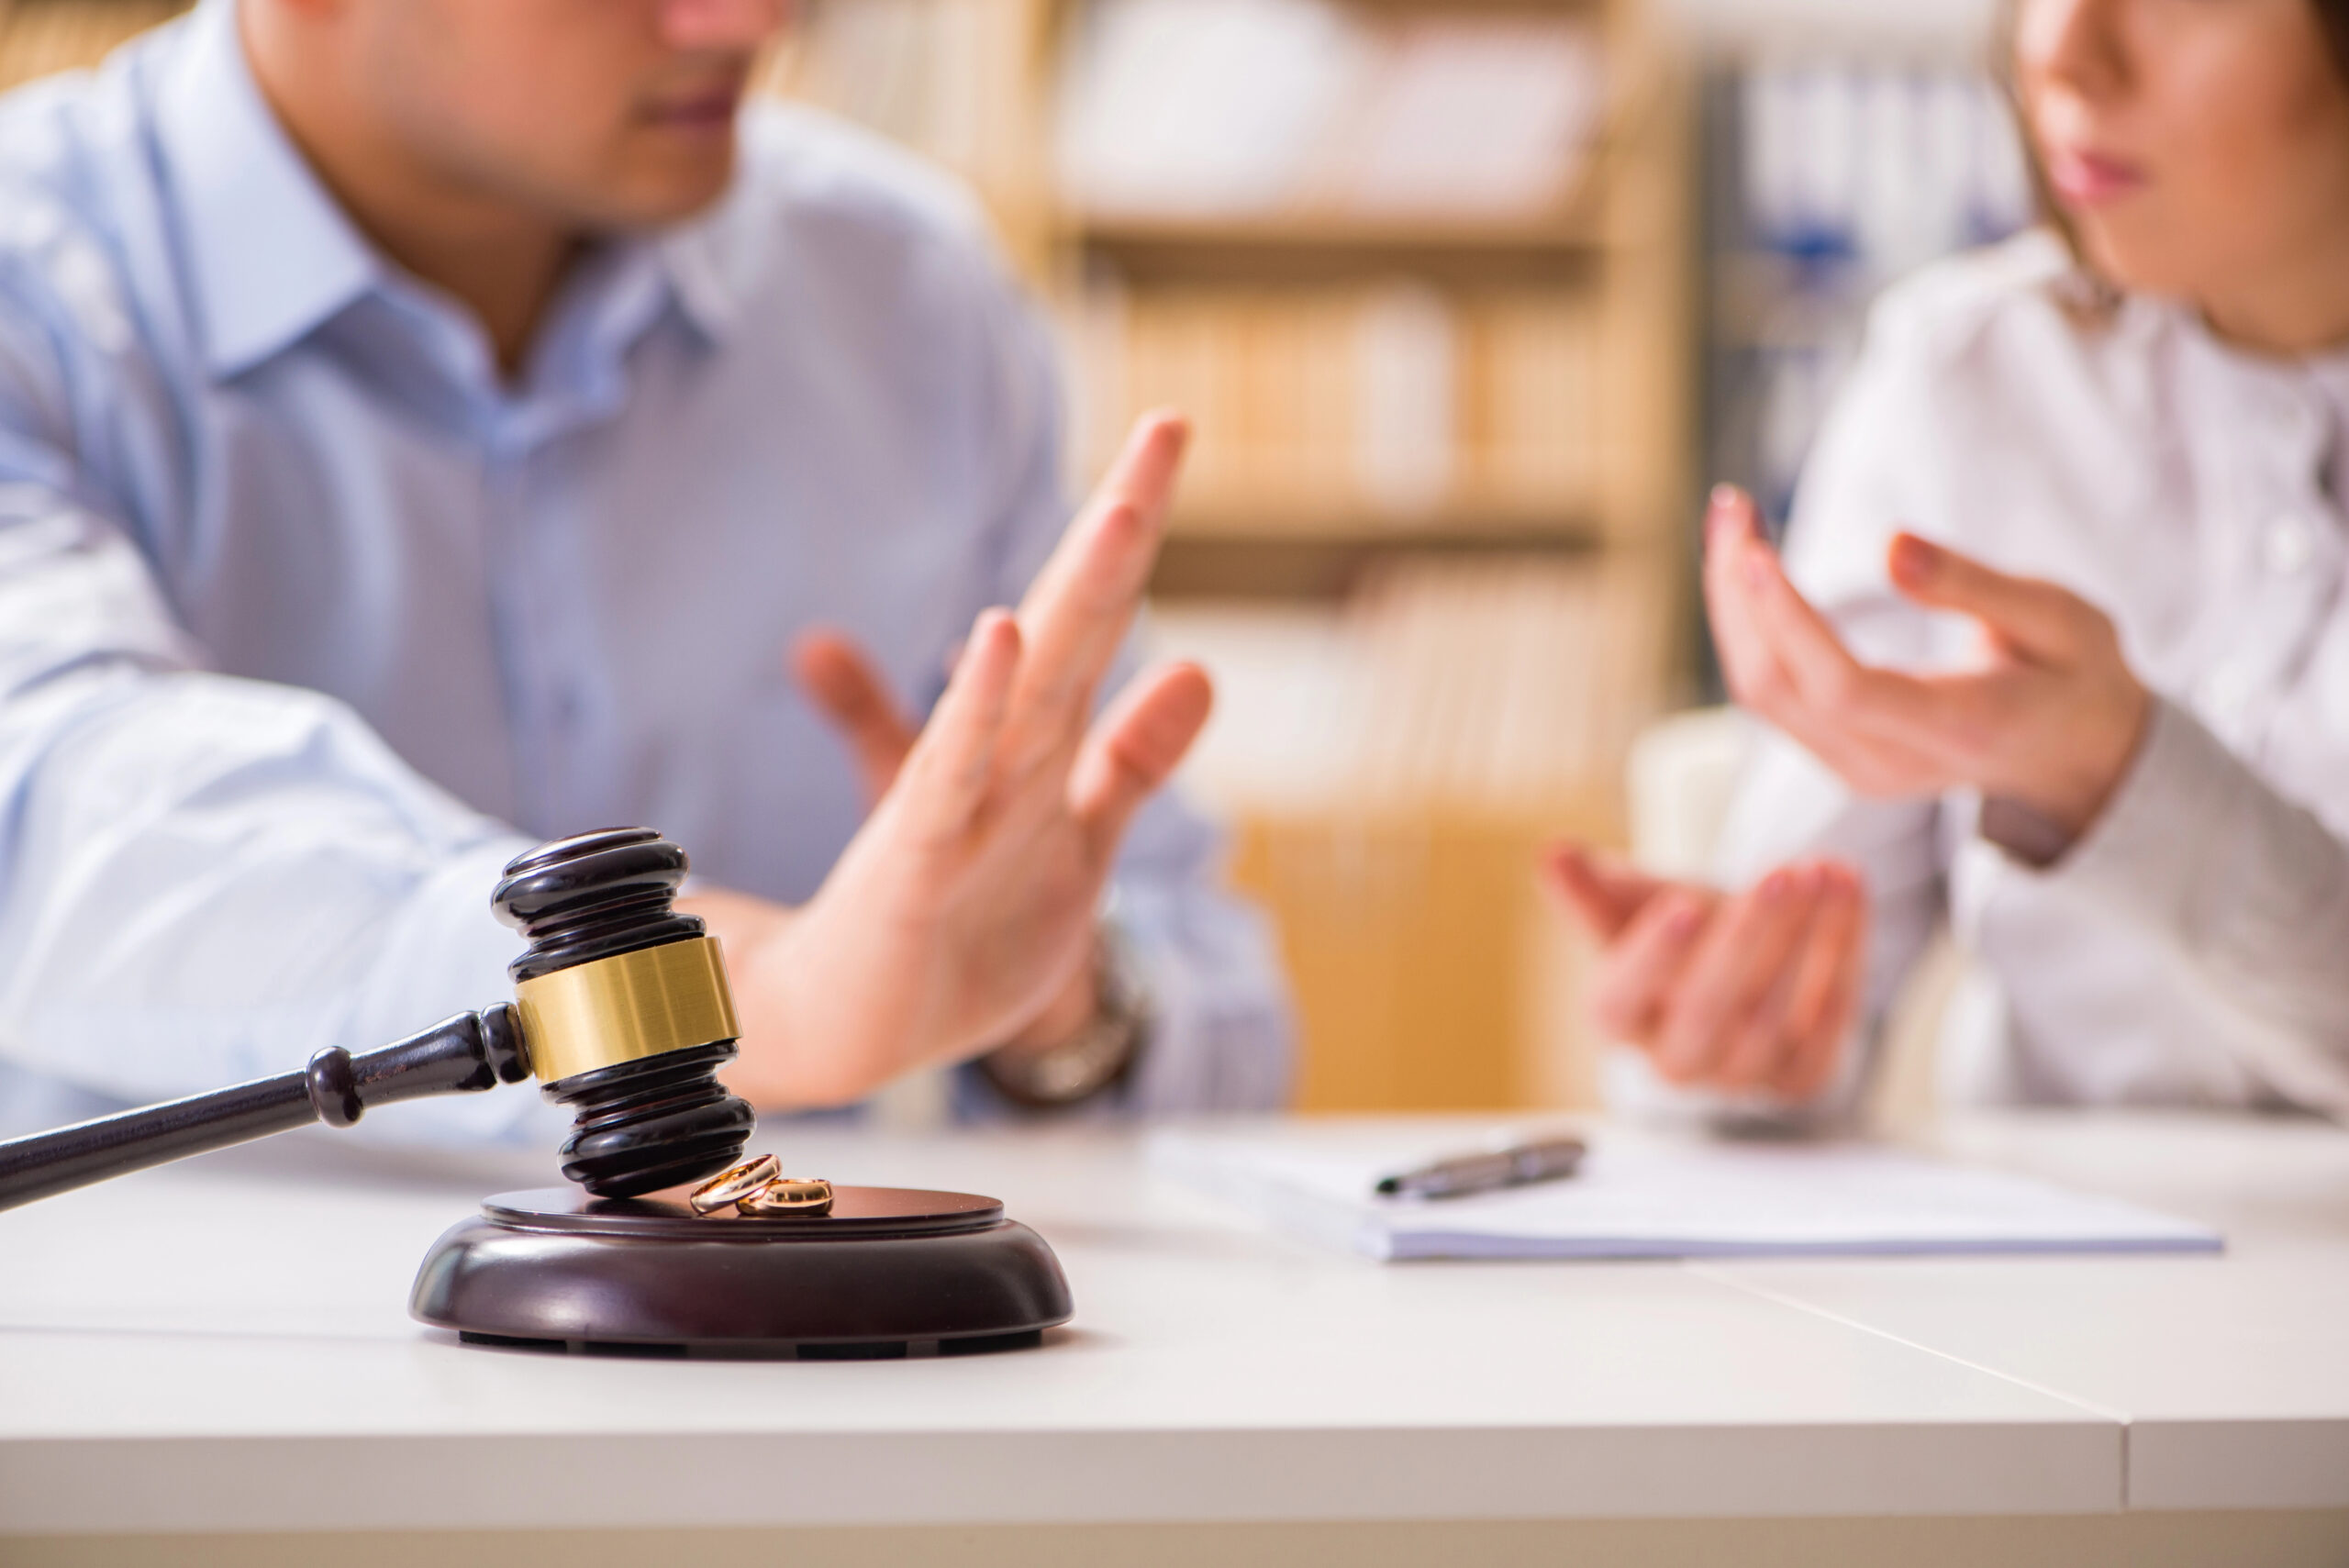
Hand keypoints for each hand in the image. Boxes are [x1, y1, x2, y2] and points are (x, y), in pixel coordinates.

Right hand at [689, 413, 1206, 1107]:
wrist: (852, 1028)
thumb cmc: (963, 922)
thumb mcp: (1074, 834)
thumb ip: (1133, 757)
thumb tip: (1201, 667)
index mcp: (1038, 745)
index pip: (1096, 621)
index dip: (1134, 533)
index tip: (1171, 428)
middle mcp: (1003, 755)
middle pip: (1073, 627)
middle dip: (1121, 531)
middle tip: (1172, 426)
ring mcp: (961, 806)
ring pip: (1032, 689)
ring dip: (1076, 599)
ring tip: (1121, 512)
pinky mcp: (916, 868)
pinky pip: (951, 781)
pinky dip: (977, 711)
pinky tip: (999, 638)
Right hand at [1546, 844, 1866, 1101]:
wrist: (1736, 962)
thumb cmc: (1678, 933)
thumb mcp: (1628, 903)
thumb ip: (1591, 886)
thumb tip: (1553, 855)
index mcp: (1618, 1017)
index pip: (1623, 998)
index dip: (1654, 956)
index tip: (1682, 905)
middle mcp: (1675, 1058)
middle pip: (1707, 1008)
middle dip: (1749, 937)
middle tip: (1781, 875)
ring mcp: (1740, 1074)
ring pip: (1773, 1017)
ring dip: (1807, 939)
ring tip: (1823, 873)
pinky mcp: (1800, 1076)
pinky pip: (1829, 1023)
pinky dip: (1846, 955)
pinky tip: (1849, 896)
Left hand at [1706, 486, 2150, 845]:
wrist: (2073, 753)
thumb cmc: (2071, 673)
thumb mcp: (2056, 618)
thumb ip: (1972, 585)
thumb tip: (1889, 547)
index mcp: (1955, 728)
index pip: (1844, 688)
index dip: (1789, 624)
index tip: (1755, 553)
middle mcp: (1889, 764)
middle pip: (1777, 688)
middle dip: (1739, 594)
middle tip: (1733, 506)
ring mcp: (1854, 768)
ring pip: (1759, 691)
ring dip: (1730, 604)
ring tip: (1731, 520)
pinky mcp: (1834, 755)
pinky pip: (1768, 693)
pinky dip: (1745, 626)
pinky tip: (1742, 566)